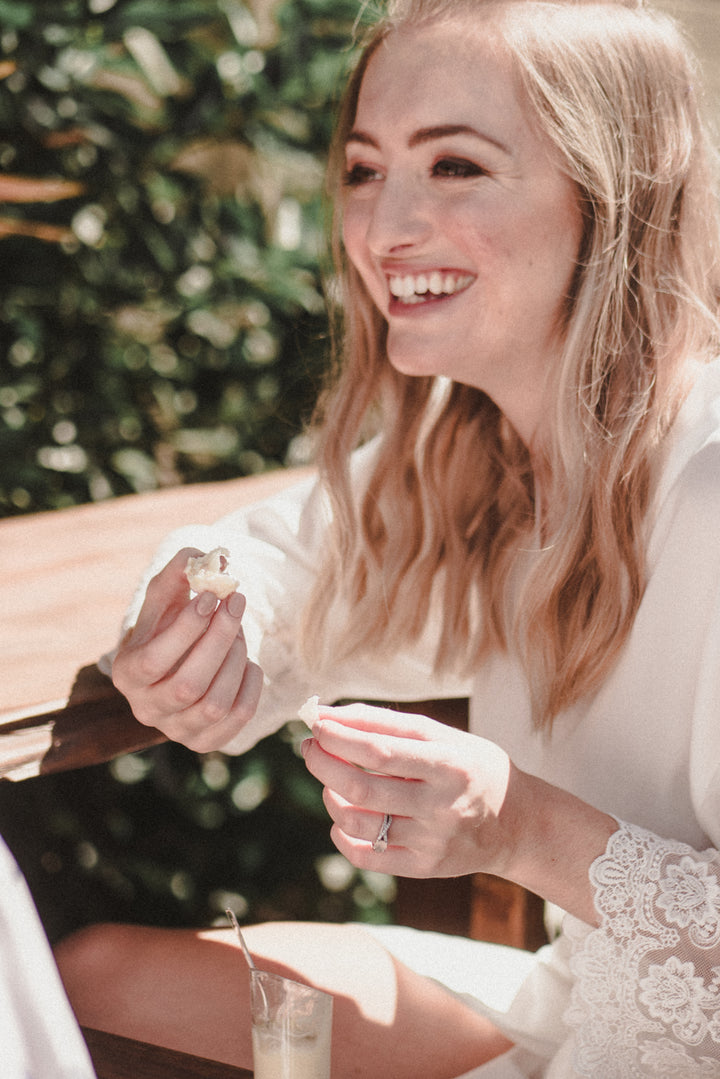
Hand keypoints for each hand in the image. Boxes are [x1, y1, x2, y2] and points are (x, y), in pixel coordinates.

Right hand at [112, 548, 263, 751]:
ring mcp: (176, 730)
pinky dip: (250, 686)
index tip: (211, 596)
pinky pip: (238, 718)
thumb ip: (181, 572)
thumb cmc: (169, 623)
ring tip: (239, 632)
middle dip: (219, 640)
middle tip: (236, 603)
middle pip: (188, 685)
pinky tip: (247, 662)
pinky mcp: (205, 741)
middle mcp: (146, 709)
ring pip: (214, 704)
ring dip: (235, 660)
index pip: (154, 660)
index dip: (186, 629)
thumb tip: (214, 558)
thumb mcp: (166, 596)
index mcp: (127, 674)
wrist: (177, 661)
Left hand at [301, 702, 517, 879]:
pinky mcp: (425, 868)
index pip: (380, 752)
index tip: (316, 724)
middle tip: (311, 747)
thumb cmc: (472, 767)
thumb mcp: (442, 735)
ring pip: (359, 823)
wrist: (518, 823)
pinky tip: (342, 817)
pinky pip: (366, 857)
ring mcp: (432, 841)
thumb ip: (386, 723)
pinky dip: (341, 835)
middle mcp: (441, 806)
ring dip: (331, 796)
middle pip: (363, 789)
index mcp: (449, 764)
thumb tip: (328, 714)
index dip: (339, 738)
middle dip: (324, 764)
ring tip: (331, 780)